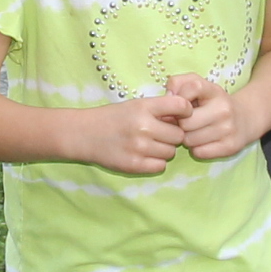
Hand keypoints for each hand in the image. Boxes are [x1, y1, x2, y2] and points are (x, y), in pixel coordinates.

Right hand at [73, 92, 192, 174]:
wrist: (84, 134)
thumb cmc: (113, 118)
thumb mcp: (135, 105)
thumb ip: (159, 109)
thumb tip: (186, 116)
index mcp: (144, 107)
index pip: (180, 106)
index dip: (186, 111)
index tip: (182, 115)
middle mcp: (143, 126)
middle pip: (179, 135)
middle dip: (172, 135)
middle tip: (159, 134)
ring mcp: (139, 147)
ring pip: (171, 152)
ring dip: (164, 149)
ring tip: (149, 144)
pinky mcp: (134, 165)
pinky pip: (160, 166)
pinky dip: (156, 162)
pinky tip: (144, 155)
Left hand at [166, 73, 254, 162]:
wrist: (246, 118)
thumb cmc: (212, 103)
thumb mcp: (199, 86)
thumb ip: (179, 83)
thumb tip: (167, 96)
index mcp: (214, 91)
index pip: (191, 88)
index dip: (179, 99)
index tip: (182, 106)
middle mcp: (223, 108)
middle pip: (185, 122)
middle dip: (180, 124)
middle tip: (186, 123)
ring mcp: (228, 128)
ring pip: (190, 140)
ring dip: (187, 138)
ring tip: (195, 132)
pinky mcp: (230, 146)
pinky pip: (199, 152)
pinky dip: (197, 149)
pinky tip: (203, 142)